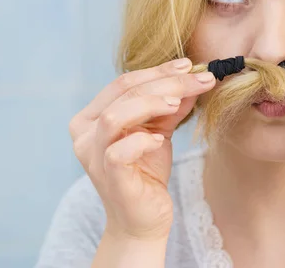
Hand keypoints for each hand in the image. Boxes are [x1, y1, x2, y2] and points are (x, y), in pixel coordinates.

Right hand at [69, 58, 215, 239]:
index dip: (158, 70)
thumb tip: (195, 76)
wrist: (144, 218)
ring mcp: (92, 156)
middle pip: (124, 93)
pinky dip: (142, 140)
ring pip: (115, 116)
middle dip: (166, 82)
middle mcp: (84, 133)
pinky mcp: (108, 177)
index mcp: (92, 116)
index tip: (189, 65)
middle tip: (199, 79)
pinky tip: (160, 140)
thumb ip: (171, 105)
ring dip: (151, 103)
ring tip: (178, 104)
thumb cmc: (147, 171)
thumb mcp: (159, 130)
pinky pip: (118, 151)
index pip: (123, 82)